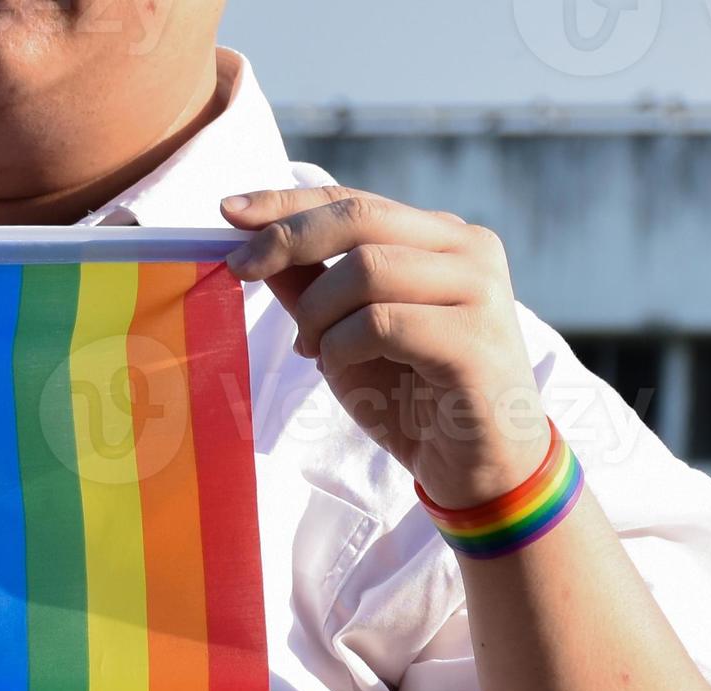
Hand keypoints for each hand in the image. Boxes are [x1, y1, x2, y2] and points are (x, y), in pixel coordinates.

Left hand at [222, 187, 551, 507]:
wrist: (481, 469)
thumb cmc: (416, 399)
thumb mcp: (347, 334)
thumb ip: (311, 286)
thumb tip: (251, 241)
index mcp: (442, 238)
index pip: (354, 201)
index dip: (287, 204)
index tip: (229, 212)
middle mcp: (468, 250)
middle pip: (359, 218)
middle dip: (287, 239)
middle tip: (241, 269)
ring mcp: (480, 290)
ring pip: (366, 269)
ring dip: (318, 314)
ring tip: (316, 352)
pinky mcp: (475, 338)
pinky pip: (380, 323)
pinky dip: (342, 348)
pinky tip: (343, 370)